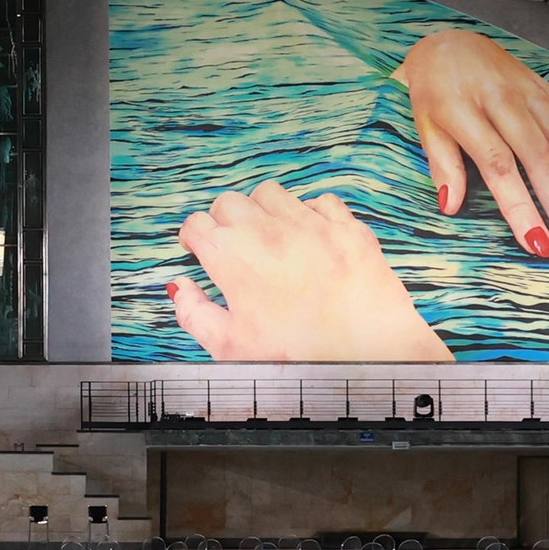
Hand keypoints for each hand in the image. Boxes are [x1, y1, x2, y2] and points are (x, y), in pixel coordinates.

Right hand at [169, 182, 452, 361]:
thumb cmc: (298, 356)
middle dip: (222, 220)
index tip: (198, 250)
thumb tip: (180, 288)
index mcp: (231, 255)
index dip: (192, 238)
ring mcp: (309, 223)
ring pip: (270, 193)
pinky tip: (308, 239)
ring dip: (262, 210)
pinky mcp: (346, 226)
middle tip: (231, 246)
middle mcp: (266, 229)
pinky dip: (308, 214)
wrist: (367, 356)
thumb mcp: (229, 347)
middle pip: (228, 202)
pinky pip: (319, 201)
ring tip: (268, 237)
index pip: (196, 224)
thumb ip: (194, 314)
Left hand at [393, 29, 548, 266]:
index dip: (520, 207)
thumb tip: (450, 206)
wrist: (450, 44)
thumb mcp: (423, 125)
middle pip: (544, 160)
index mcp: (465, 110)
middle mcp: (506, 100)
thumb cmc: (432, 92)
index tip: (537, 245)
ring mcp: (534, 95)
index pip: (499, 165)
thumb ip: (441, 163)